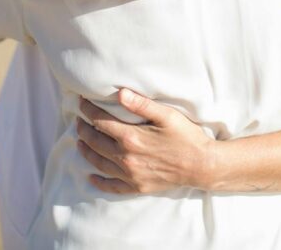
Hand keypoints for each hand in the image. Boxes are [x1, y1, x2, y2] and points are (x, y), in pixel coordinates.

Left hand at [76, 88, 215, 193]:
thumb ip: (142, 105)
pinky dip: (99, 182)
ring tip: (80, 142)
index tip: (82, 102)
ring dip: (86, 151)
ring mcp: (130, 174)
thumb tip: (120, 93)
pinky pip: (112, 186)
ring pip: (99, 163)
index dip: (88, 111)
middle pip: (96, 142)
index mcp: (131, 137)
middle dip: (84, 129)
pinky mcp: (137, 186)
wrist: (201, 165)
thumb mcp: (167, 116)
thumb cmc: (186, 137)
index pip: (101, 122)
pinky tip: (92, 177)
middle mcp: (126, 158)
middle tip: (78, 121)